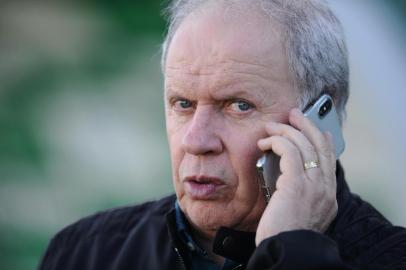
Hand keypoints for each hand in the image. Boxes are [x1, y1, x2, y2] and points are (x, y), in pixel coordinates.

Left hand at [255, 108, 337, 245]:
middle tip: (294, 114)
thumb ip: (302, 195)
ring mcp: (314, 185)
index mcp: (328, 196)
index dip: (323, 140)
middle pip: (321, 146)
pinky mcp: (296, 184)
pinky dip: (276, 141)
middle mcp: (325, 188)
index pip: (330, 160)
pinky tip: (264, 142)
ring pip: (304, 144)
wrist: (285, 251)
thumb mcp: (300, 214)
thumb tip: (291, 178)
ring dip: (286, 130)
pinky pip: (288, 151)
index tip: (318, 129)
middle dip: (307, 125)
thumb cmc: (285, 235)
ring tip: (271, 126)